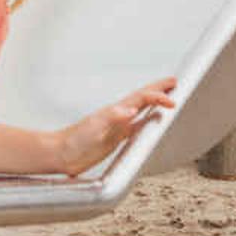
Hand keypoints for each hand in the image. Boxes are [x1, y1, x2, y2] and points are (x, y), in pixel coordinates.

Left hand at [51, 76, 178, 172]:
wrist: (61, 153)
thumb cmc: (74, 140)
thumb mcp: (95, 127)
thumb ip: (113, 118)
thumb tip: (131, 110)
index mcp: (116, 111)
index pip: (142, 98)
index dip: (158, 96)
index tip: (172, 101)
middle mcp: (119, 116)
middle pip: (143, 98)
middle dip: (159, 89)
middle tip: (174, 82)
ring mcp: (117, 126)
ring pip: (141, 110)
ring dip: (154, 103)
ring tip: (167, 97)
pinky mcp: (115, 138)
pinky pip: (136, 127)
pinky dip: (147, 122)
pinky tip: (150, 123)